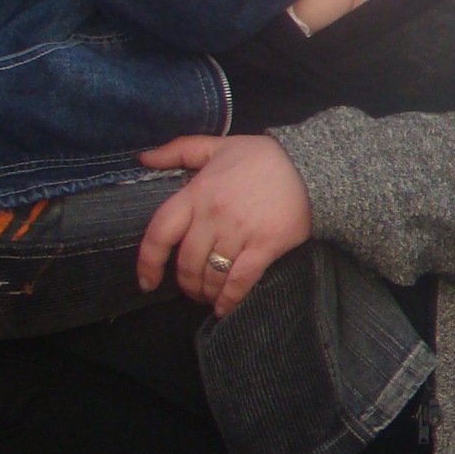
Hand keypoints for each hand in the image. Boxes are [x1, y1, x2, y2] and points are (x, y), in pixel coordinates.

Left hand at [137, 135, 313, 313]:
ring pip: (212, 274)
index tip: (146, 281)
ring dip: (206, 292)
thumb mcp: (218, 145)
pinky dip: (229, 299)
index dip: (148, 263)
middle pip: (187, 262)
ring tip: (208, 296)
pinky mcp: (265, 246)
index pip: (159, 234)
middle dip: (186, 283)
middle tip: (191, 288)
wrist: (311, 165)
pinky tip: (224, 308)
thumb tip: (144, 159)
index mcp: (197, 193)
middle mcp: (213, 216)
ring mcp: (239, 232)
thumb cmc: (262, 157)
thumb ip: (179, 150)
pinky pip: (240, 280)